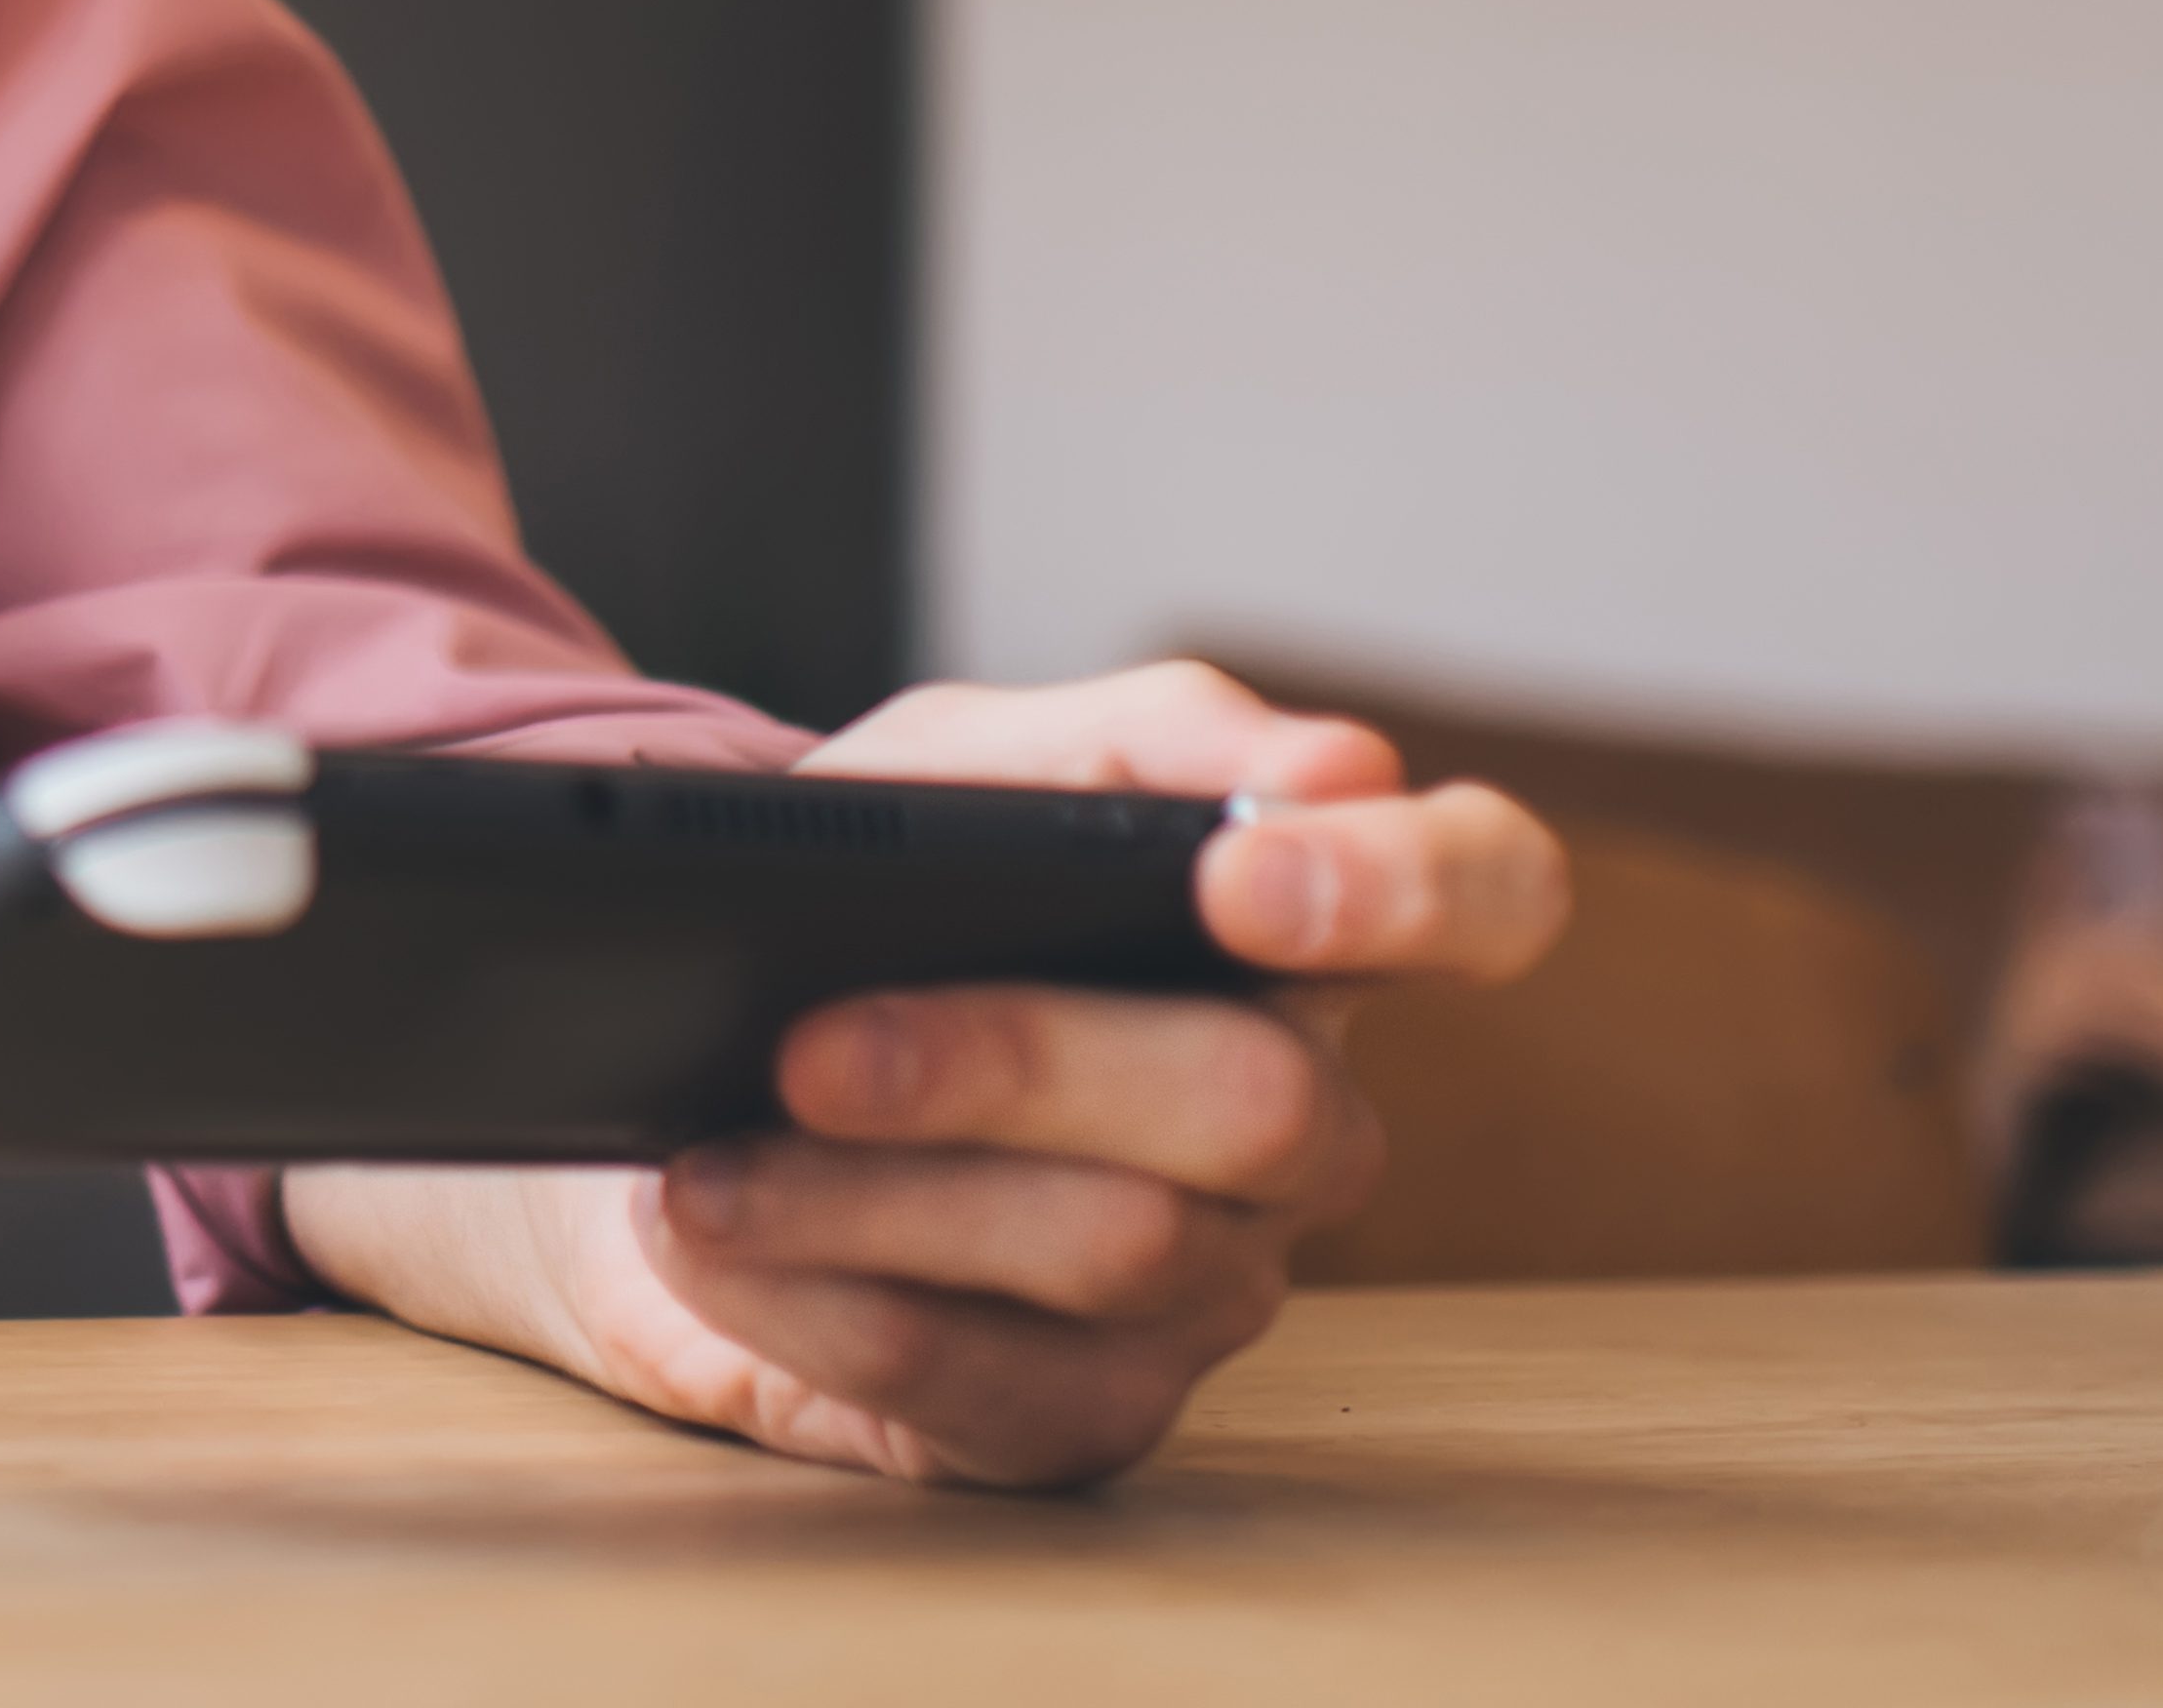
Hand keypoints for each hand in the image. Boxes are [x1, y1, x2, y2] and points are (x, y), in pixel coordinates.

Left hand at [292, 662, 1570, 1489]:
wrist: (675, 1093)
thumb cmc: (859, 912)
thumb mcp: (942, 771)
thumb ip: (1120, 739)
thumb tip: (1329, 759)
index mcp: (1290, 938)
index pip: (1486, 894)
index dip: (1411, 888)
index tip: (1240, 876)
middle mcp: (1292, 1128)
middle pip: (1254, 1104)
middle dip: (1010, 1060)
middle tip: (803, 1042)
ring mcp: (1205, 1291)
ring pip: (1113, 1250)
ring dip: (875, 1196)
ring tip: (708, 1158)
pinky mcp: (1078, 1422)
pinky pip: (983, 1386)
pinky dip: (817, 1302)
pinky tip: (719, 1240)